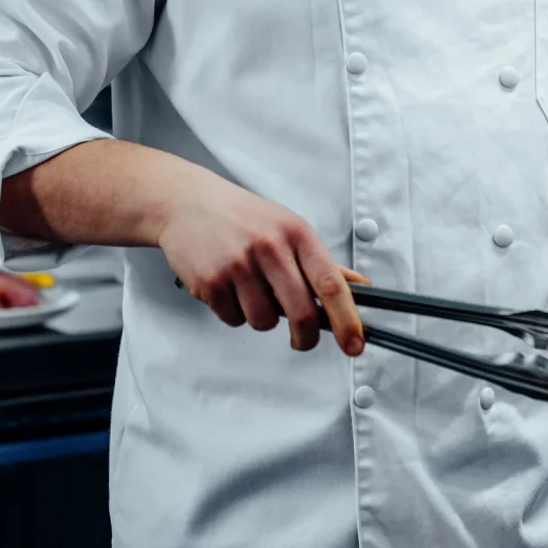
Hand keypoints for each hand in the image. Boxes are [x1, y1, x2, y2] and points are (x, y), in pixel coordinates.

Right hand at [150, 170, 363, 355]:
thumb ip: (323, 262)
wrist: (186, 203)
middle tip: (302, 340)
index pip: (331, 284)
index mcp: (296, 233)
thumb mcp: (287, 228)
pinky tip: (226, 286)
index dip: (347, 320)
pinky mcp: (211, 280)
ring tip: (248, 290)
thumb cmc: (242, 217)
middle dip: (306, 338)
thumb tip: (361, 287)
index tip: (354, 344)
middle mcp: (269, 247)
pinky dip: (233, 312)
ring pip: (265, 321)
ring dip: (261, 317)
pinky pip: (233, 319)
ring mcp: (238, 264)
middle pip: (301, 313)